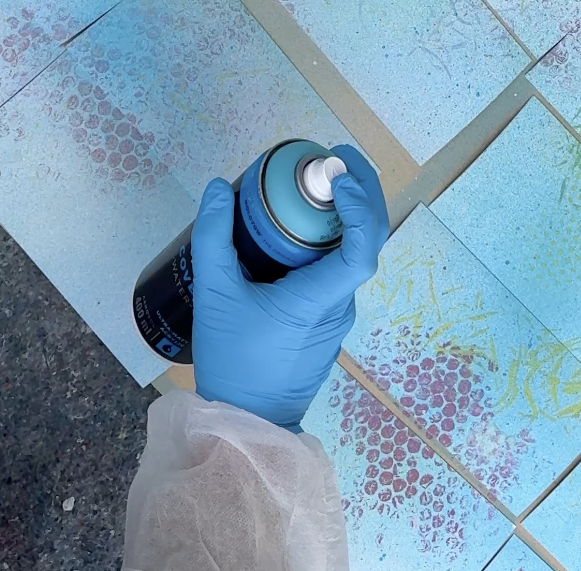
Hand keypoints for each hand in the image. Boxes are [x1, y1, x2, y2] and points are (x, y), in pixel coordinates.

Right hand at [190, 145, 388, 430]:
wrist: (244, 425)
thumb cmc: (234, 362)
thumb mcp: (214, 296)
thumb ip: (213, 238)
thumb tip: (216, 187)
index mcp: (319, 300)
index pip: (363, 249)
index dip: (359, 206)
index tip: (337, 175)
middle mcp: (338, 306)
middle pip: (367, 240)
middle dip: (360, 192)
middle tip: (333, 157)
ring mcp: (335, 317)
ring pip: (351, 255)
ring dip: (343, 214)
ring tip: (313, 183)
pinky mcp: (324, 324)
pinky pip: (335, 271)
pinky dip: (328, 240)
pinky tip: (299, 226)